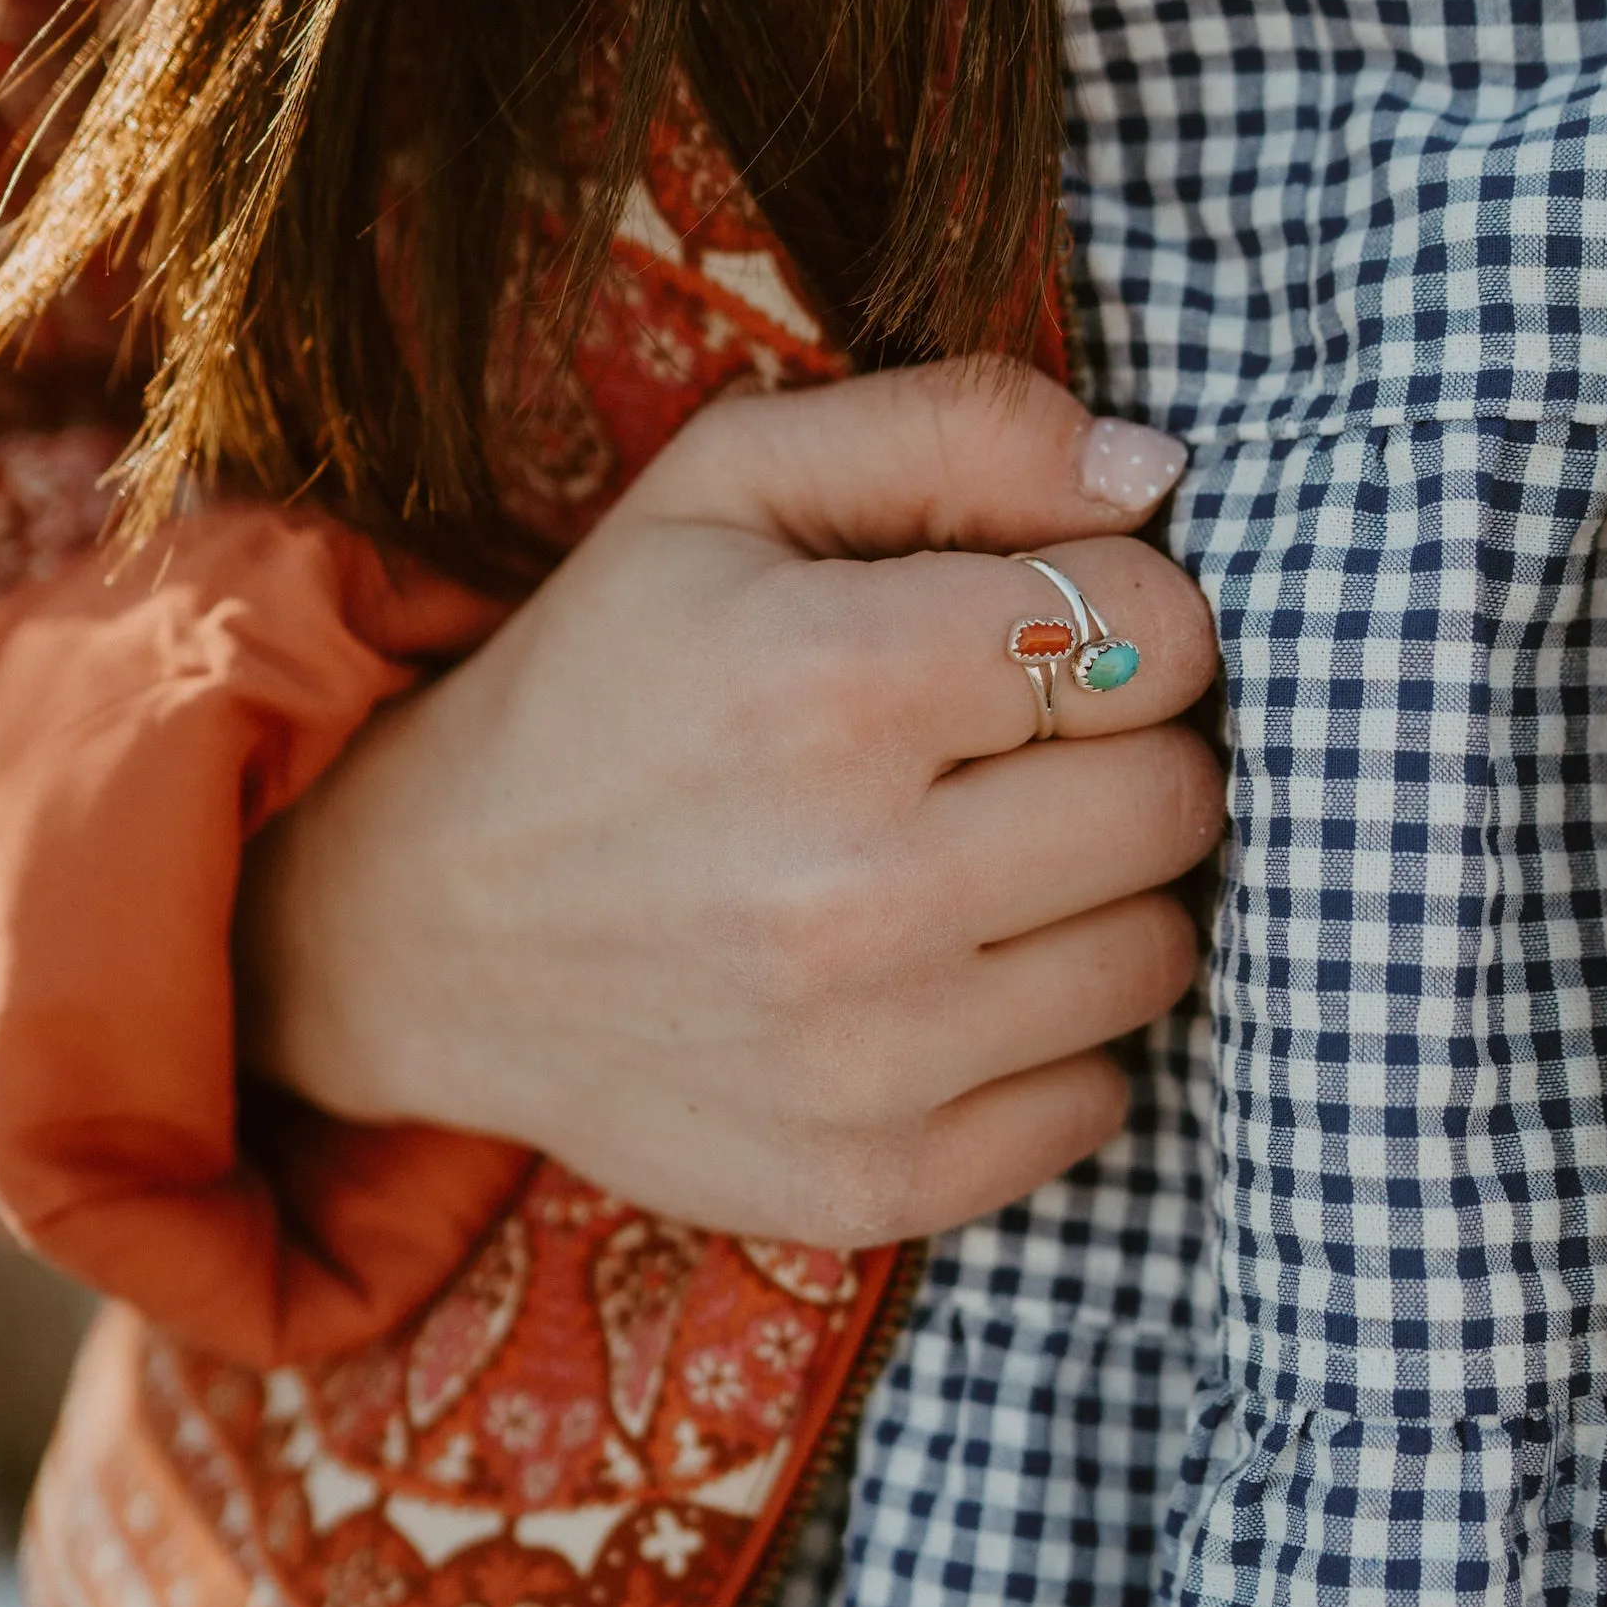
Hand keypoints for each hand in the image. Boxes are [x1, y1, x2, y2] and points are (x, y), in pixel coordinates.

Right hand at [237, 362, 1223, 1248]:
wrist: (429, 927)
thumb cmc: (606, 676)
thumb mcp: (731, 486)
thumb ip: (956, 427)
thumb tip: (1154, 470)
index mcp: (828, 679)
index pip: (1159, 634)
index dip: (1121, 613)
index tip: (1033, 631)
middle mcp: (852, 883)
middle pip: (1177, 800)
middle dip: (1124, 752)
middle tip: (1014, 750)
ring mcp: (862, 1055)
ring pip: (1156, 952)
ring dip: (1097, 899)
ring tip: (977, 861)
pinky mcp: (865, 1179)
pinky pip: (1094, 1101)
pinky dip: (1045, 1041)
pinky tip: (939, 984)